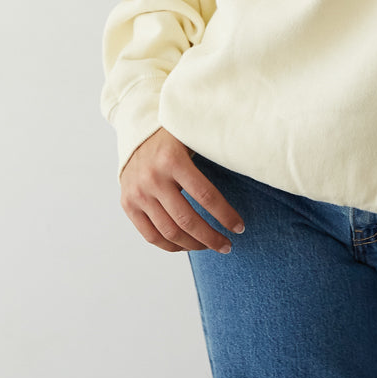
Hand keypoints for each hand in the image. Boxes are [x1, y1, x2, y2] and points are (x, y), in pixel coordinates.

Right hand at [119, 127, 245, 252]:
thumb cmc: (173, 135)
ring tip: (210, 247)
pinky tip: (186, 246)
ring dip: (193, 245)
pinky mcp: (128, 204)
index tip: (239, 227)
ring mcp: (138, 194)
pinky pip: (150, 235)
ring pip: (169, 232)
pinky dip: (170, 246)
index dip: (224, 215)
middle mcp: (153, 178)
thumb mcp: (193, 135)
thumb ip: (213, 151)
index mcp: (173, 159)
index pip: (205, 196)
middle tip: (228, 245)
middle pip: (187, 220)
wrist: (135, 130)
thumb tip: (249, 167)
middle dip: (211, 237)